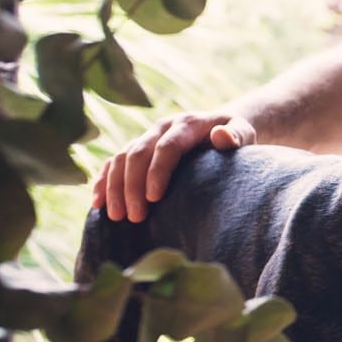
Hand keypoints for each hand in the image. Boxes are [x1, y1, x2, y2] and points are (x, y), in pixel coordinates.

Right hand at [92, 111, 255, 222]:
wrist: (219, 126)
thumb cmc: (234, 136)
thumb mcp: (243, 133)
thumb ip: (236, 135)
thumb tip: (220, 136)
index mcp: (186, 124)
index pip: (167, 146)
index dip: (157, 171)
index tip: (153, 198)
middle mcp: (161, 127)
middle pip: (138, 154)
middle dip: (132, 186)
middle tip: (133, 217)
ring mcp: (145, 137)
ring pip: (120, 158)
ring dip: (114, 187)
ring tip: (116, 217)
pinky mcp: (136, 148)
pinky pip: (112, 162)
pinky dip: (103, 181)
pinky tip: (98, 203)